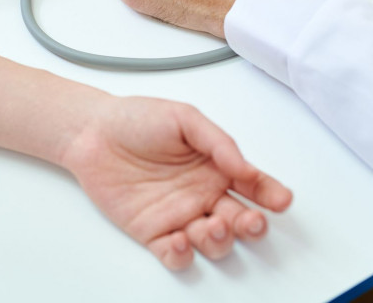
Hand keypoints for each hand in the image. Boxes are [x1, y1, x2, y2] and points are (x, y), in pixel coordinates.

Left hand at [61, 96, 291, 269]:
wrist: (91, 132)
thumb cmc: (135, 119)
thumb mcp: (183, 118)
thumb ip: (217, 141)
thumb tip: (244, 166)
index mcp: (215, 166)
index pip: (253, 185)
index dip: (270, 194)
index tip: (281, 199)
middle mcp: (202, 194)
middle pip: (239, 220)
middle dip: (253, 225)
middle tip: (252, 220)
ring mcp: (179, 215)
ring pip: (212, 241)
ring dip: (220, 240)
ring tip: (213, 225)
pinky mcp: (153, 232)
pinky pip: (174, 254)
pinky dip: (182, 255)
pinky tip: (181, 240)